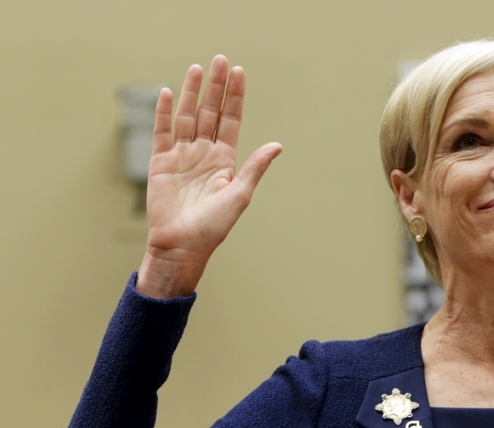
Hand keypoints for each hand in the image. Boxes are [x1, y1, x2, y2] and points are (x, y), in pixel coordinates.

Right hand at [137, 55, 281, 298]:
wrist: (182, 245)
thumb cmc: (214, 227)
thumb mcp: (240, 194)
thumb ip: (255, 167)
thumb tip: (277, 145)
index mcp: (224, 161)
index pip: (230, 120)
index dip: (234, 97)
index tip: (239, 73)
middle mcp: (203, 154)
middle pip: (210, 112)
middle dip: (215, 87)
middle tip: (220, 60)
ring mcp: (181, 156)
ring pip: (188, 117)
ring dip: (193, 93)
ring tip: (198, 68)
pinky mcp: (160, 163)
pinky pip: (162, 133)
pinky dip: (166, 113)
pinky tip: (170, 93)